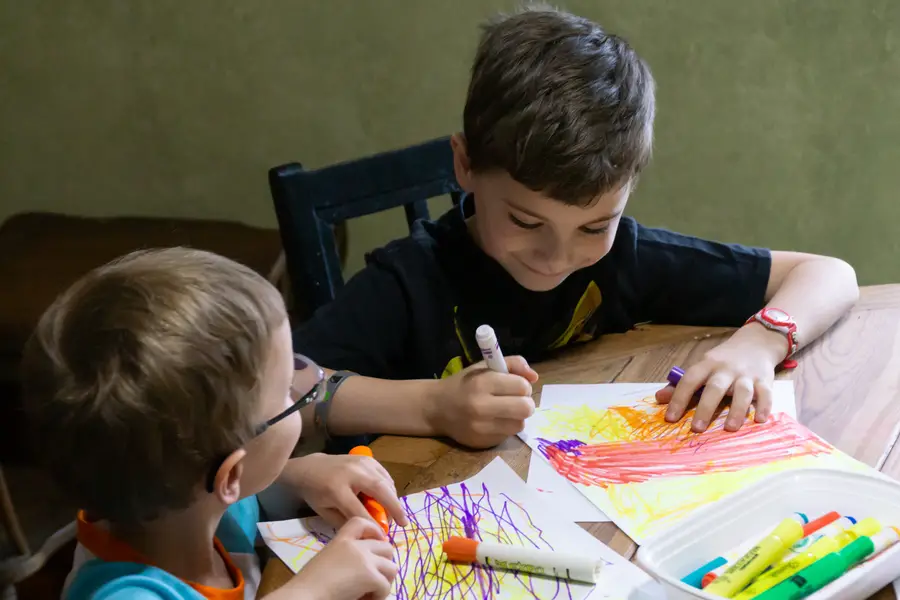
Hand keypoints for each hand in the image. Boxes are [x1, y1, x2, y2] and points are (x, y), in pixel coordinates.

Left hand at [280, 454, 408, 529]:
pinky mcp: (367, 459)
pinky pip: (384, 474)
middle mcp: (351, 473)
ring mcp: (361, 463)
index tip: (382, 537)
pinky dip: (389, 487)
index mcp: (336, 489)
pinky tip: (388, 498)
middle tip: (404, 523)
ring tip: (394, 513)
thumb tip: (368, 533)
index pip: (359, 510)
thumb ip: (345, 522)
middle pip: (379, 490)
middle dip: (394, 508)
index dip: (372, 525)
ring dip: (393, 498)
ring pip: (385, 481)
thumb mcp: (325, 512)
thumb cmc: (316, 493)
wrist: (310, 467)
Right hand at [285, 517, 396, 599]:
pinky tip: (364, 599)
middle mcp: (356, 546)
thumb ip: (344, 556)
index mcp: (341, 540)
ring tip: (371, 592)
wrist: (305, 595)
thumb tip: (363, 567)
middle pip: (386, 547)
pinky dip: (379, 597)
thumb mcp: (327, 560)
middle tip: (375, 578)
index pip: (362, 522)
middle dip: (385, 564)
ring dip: (384, 582)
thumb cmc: (309, 584)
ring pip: (392, 568)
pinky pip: (386, 587)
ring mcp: (365, 560)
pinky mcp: (371, 576)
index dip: (374, 530)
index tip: (378, 542)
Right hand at [430, 356, 538, 447]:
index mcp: (482, 382)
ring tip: (505, 411)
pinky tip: (493, 421)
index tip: (515, 386)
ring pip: (520, 424)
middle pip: (526, 408)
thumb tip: (534, 377)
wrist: (436, 408)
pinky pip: (507, 436)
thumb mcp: (484, 367)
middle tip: (516, 400)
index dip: (523, 385)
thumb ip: (512, 364)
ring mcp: (481, 427)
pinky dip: (505, 428)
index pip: (522, 386)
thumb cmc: (464, 384)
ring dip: (517, 417)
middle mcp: (481, 406)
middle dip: (525, 403)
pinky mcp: (482, 442)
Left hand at [655, 325, 785, 431]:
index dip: (679, 398)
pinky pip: (766, 394)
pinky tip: (759, 420)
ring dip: (736, 411)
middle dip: (705, 408)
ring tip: (729, 428)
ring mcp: (747, 374)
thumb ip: (682, 384)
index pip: (690, 380)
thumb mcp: (702, 366)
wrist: (756, 342)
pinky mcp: (765, 380)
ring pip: (742, 392)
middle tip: (696, 428)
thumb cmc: (723, 360)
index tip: (670, 418)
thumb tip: (659, 399)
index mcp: (707, 364)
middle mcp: (726, 369)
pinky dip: (764, 407)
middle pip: (715, 387)